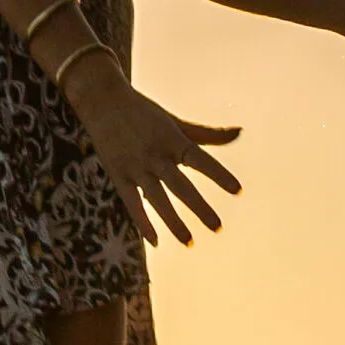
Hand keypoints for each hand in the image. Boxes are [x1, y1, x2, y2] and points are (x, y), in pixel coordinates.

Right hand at [66, 58, 241, 246]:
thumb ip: (208, 134)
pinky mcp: (119, 176)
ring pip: (158, 200)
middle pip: (181, 186)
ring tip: (190, 242)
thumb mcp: (177, 123)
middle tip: (218, 227)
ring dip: (174, 222)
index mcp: (173, 140)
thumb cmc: (146, 114)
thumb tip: (240, 131)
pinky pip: (132, 204)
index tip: (238, 190)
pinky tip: (155, 242)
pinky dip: (143, 223)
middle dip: (200, 208)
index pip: (201, 160)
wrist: (103, 101)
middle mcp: (156, 155)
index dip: (220, 175)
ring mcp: (136, 167)